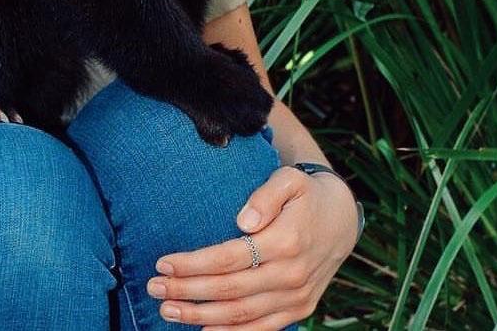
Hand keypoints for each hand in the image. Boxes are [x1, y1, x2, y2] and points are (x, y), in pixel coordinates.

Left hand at [146, 166, 359, 328]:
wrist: (342, 219)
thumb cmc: (306, 194)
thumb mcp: (290, 180)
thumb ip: (266, 196)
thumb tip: (243, 220)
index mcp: (286, 242)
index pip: (229, 259)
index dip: (193, 264)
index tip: (163, 262)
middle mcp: (292, 275)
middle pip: (229, 290)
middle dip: (187, 292)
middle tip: (154, 288)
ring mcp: (297, 297)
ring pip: (242, 315)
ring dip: (201, 317)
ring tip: (168, 311)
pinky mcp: (300, 309)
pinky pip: (263, 328)